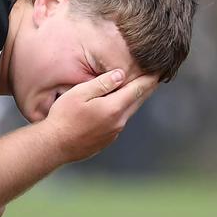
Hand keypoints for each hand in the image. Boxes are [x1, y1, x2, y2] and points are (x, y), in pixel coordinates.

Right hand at [44, 70, 158, 162]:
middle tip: (156, 77)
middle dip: (147, 88)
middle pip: (138, 101)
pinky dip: (123, 110)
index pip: (138, 90)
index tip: (160, 71)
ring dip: (135, 99)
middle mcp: (119, 121)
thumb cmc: (64, 117)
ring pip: (129, 111)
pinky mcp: (107, 139)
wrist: (56, 145)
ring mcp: (114, 132)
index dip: (150, 79)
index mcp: (113, 107)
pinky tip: (116, 106)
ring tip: (138, 89)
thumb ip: (101, 84)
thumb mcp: (79, 94)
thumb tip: (120, 75)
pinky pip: (120, 121)